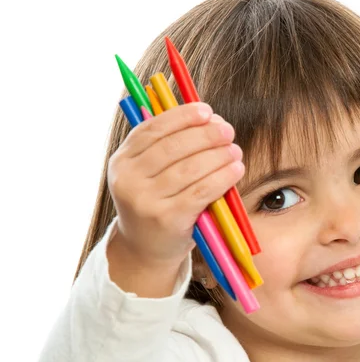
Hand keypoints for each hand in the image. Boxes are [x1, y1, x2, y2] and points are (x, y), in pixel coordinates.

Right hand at [107, 103, 243, 268]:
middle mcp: (129, 179)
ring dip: (218, 155)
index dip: (182, 117)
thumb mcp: (148, 176)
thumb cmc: (155, 205)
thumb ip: (168, 148)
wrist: (145, 250)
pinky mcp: (167, 219)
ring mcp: (146, 201)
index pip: (153, 129)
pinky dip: (222, 177)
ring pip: (189, 168)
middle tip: (228, 131)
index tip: (207, 111)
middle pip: (173, 147)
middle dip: (205, 135)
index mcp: (122, 161)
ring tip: (235, 150)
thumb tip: (209, 119)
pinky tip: (236, 169)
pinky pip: (201, 191)